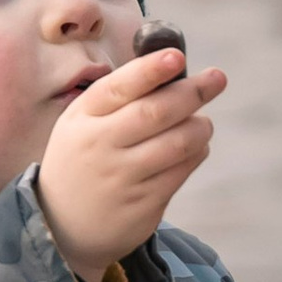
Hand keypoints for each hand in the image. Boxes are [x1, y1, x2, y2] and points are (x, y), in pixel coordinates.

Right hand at [36, 46, 226, 280]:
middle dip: (192, 92)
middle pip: (155, 112)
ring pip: (177, 144)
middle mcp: (100, 146)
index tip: (176, 56)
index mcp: (83, 118)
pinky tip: (196, 147)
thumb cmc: (84, 159)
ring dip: (200, 127)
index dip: (150, 69)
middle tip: (217, 78)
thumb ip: (118, 98)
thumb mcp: (81, 123)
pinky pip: (181, 172)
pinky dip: (196, 153)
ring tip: (203, 123)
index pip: (119, 87)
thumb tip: (170, 67)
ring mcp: (122, 178)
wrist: (64, 225)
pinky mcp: (143, 205)